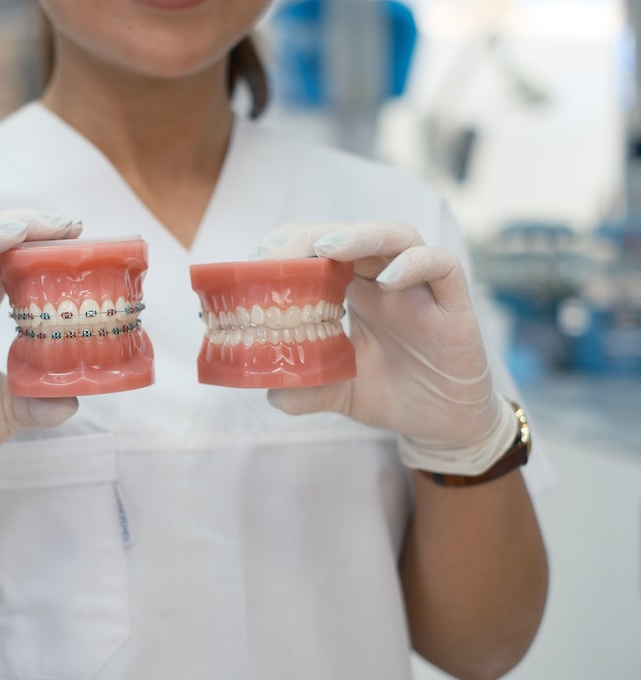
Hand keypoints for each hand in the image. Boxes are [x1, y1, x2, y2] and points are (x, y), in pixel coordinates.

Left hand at [253, 221, 515, 475]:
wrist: (440, 423)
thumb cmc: (389, 393)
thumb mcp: (338, 392)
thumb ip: (305, 390)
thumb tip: (270, 392)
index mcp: (351, 291)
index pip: (318, 251)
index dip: (287, 249)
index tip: (255, 265)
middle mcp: (384, 280)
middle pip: (349, 235)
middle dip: (311, 238)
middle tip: (278, 255)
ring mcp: (420, 287)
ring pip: (396, 236)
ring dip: (359, 236)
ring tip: (326, 248)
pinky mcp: (454, 304)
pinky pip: (442, 265)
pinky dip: (415, 263)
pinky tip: (388, 280)